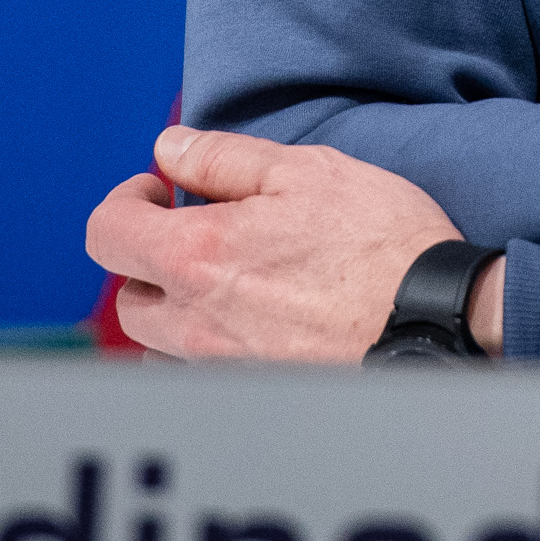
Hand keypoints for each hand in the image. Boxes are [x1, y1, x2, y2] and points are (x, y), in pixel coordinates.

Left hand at [86, 125, 494, 360]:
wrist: (434, 320)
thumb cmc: (380, 242)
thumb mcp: (306, 171)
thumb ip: (224, 159)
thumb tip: (169, 147)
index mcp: (200, 256)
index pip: (106, 234)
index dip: (126, 201)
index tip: (160, 191)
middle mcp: (197, 322)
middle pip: (126, 298)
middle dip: (148, 257)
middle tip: (197, 231)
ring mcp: (222, 366)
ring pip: (160, 343)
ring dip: (177, 307)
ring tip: (229, 278)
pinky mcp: (253, 393)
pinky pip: (201, 372)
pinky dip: (209, 343)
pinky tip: (256, 317)